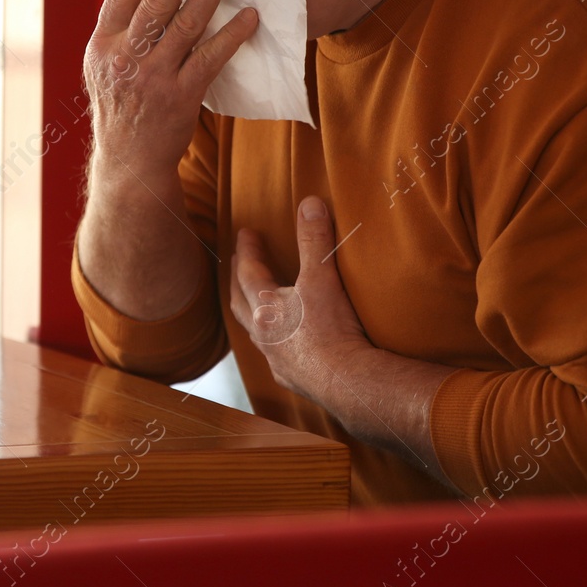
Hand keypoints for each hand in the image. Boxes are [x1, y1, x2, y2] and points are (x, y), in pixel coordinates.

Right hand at [83, 0, 258, 178]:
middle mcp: (124, 58)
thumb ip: (119, 28)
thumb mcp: (103, 65)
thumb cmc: (121, 106)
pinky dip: (232, 35)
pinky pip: (210, 58)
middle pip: (156, 2)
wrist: (129, 162)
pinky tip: (249, 18)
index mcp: (102, 44)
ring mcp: (152, 78)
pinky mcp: (180, 97)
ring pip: (185, 25)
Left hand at [229, 195, 372, 403]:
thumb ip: (315, 240)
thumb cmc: (333, 331)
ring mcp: (276, 359)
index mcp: (266, 308)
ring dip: (252, 314)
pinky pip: (274, 358)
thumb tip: (309, 204)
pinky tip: (283, 348)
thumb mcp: (323, 278)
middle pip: (240, 303)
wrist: (348, 383)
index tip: (244, 233)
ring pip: (254, 333)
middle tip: (238, 264)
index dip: (247, 250)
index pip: (248, 272)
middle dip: (237, 280)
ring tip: (255, 304)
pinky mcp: (292, 378)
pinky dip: (274, 346)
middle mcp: (263, 335)